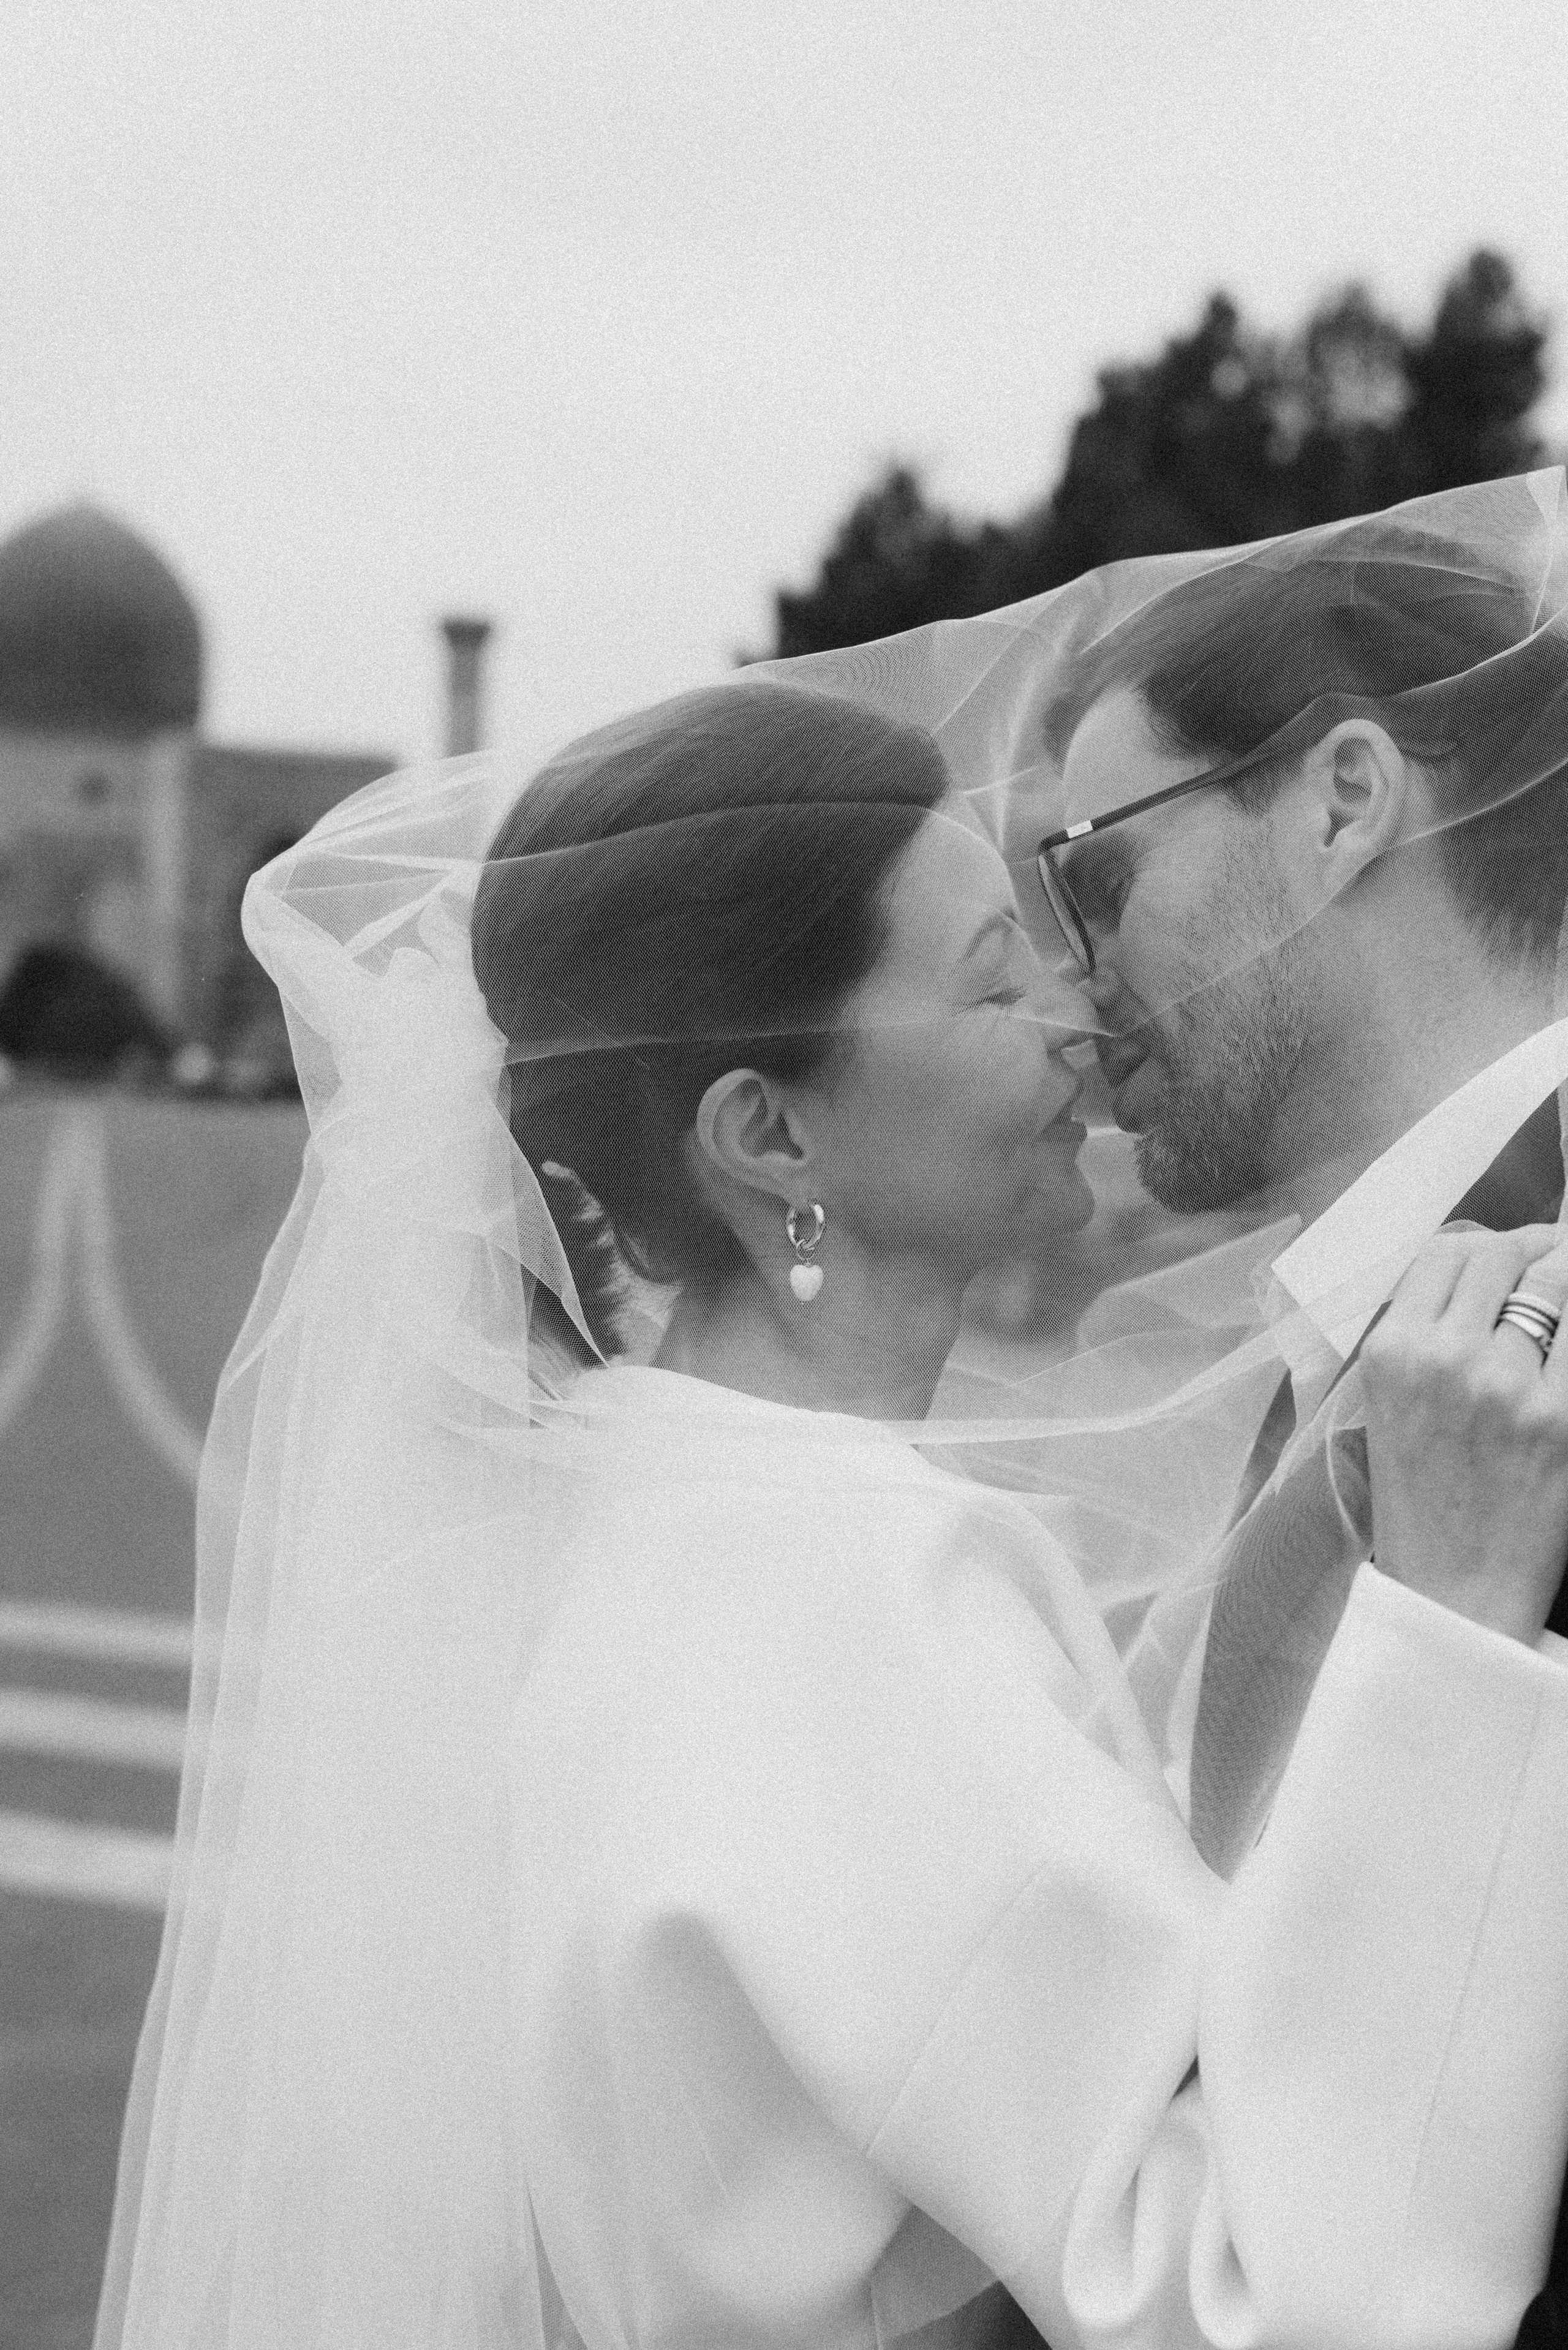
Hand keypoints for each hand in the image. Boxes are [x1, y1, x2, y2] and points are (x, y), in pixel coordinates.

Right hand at [1362, 1226, 1567, 1644]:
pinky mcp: (1562, 1418)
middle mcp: (1445, 1358)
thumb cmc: (1422, 1502)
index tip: (1513, 1254)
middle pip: (1499, 1256)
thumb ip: (1426, 1334)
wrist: (1455, 1590)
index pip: (1446, 1251)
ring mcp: (1507, 1386)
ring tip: (1563, 1306)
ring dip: (1563, 1286)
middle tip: (1550, 1266)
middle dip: (1533, 1251)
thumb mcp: (1392, 1404)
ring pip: (1552, 1285)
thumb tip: (1484, 1269)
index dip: (1489, 1242)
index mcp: (1392, 1352)